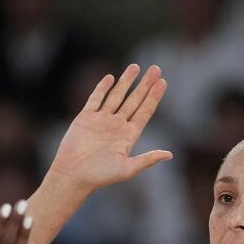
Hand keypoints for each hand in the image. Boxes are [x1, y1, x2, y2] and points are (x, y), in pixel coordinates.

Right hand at [49, 64, 172, 190]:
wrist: (72, 175)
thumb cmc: (100, 176)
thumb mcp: (127, 169)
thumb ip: (147, 160)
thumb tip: (170, 155)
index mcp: (129, 136)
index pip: (145, 112)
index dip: (154, 97)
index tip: (163, 82)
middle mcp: (117, 126)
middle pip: (134, 100)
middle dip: (145, 85)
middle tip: (156, 69)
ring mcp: (101, 120)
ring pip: (116, 96)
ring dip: (126, 81)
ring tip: (135, 67)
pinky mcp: (86, 118)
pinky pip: (96, 99)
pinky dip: (102, 88)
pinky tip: (110, 78)